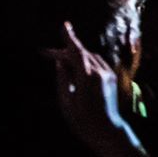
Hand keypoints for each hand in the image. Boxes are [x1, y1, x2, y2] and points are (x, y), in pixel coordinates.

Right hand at [46, 20, 133, 156]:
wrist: (106, 131)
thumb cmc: (82, 120)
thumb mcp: (66, 101)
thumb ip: (63, 78)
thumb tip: (60, 62)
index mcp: (88, 77)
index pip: (77, 52)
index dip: (70, 38)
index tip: (64, 25)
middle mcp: (101, 72)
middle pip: (81, 54)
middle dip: (64, 51)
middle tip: (45, 53)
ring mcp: (108, 74)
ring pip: (90, 57)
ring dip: (74, 55)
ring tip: (57, 60)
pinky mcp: (112, 77)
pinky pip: (97, 63)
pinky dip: (84, 61)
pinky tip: (74, 66)